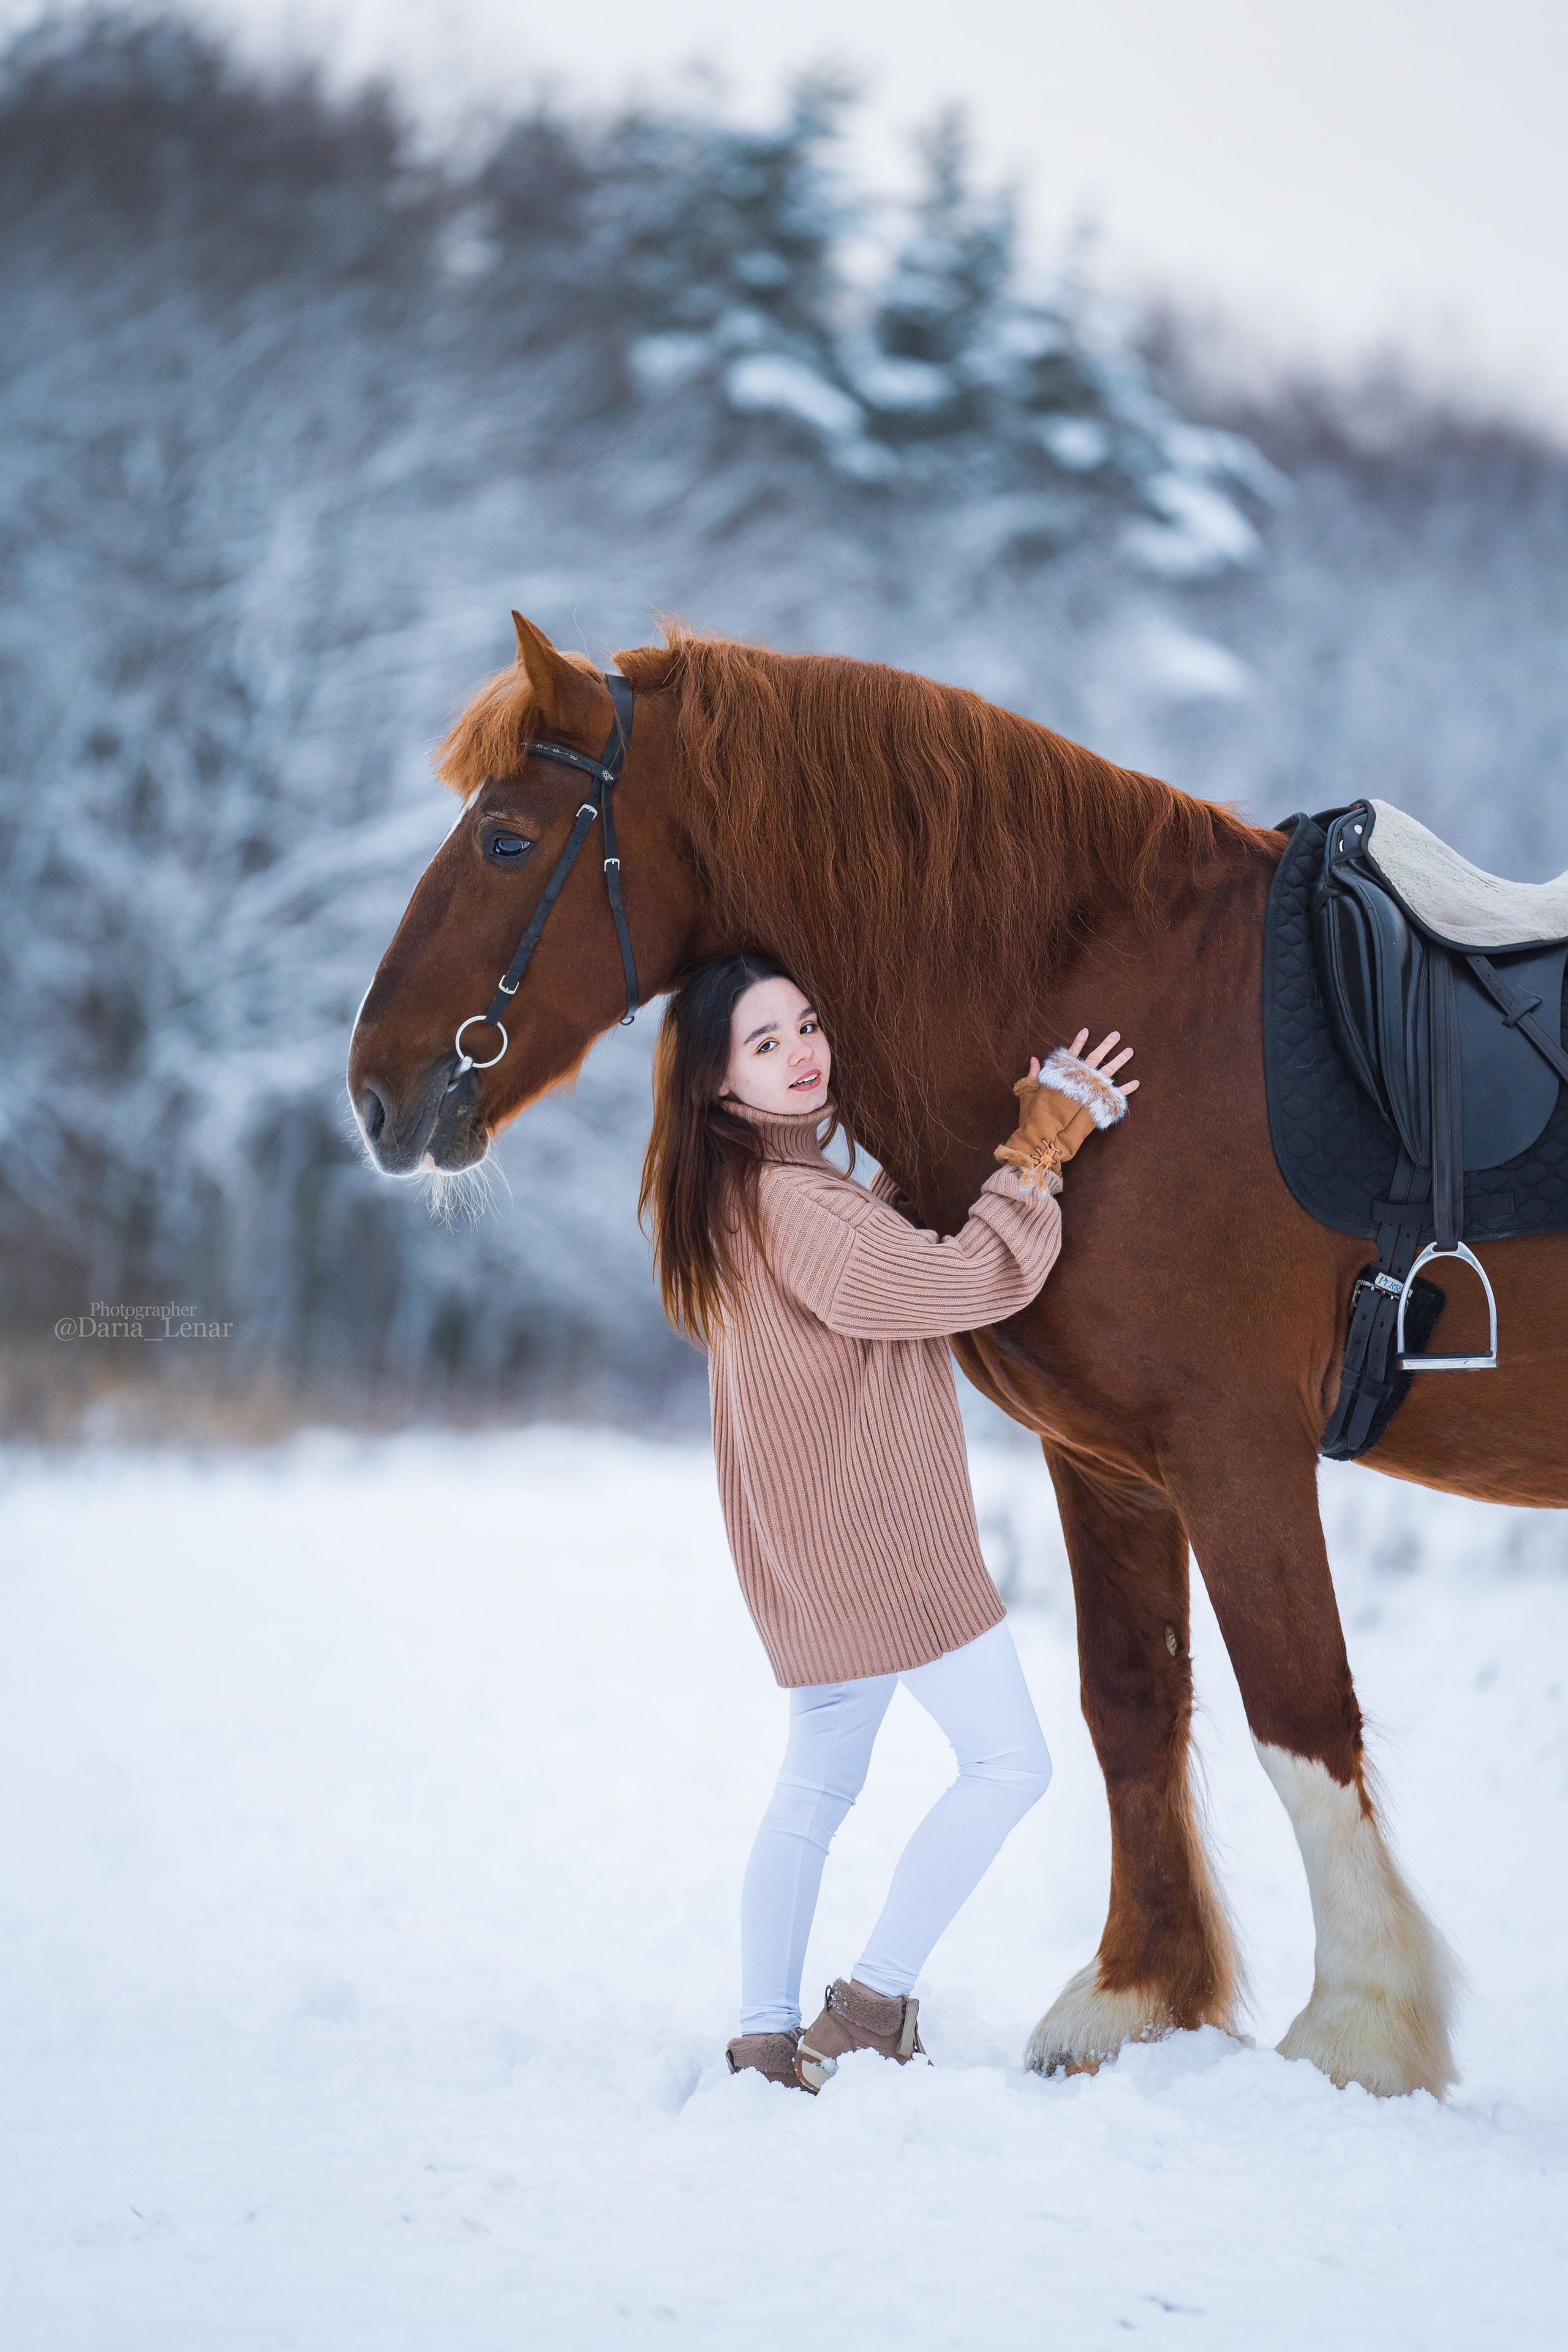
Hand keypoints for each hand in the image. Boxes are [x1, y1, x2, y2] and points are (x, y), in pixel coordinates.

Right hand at [996, 1027, 1136, 1187]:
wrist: (1046, 1136)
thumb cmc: (1035, 1116)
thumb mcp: (1030, 1093)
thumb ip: (1033, 1075)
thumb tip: (1034, 1059)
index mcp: (1061, 1075)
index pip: (1071, 1054)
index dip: (1078, 1042)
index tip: (1086, 1030)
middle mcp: (1078, 1080)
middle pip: (1095, 1057)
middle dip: (1106, 1045)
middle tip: (1116, 1034)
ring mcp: (1090, 1092)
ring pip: (1108, 1072)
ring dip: (1120, 1060)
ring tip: (1130, 1050)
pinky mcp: (1098, 1106)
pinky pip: (1116, 1095)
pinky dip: (1126, 1089)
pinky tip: (1136, 1082)